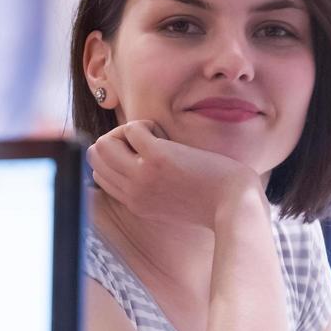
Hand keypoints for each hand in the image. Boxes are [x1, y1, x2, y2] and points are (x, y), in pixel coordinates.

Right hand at [87, 120, 263, 230]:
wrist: (234, 206)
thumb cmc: (212, 200)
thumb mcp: (173, 203)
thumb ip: (152, 189)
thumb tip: (141, 157)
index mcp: (134, 204)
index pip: (99, 175)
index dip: (115, 157)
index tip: (142, 155)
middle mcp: (132, 192)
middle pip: (95, 157)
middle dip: (116, 141)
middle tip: (145, 142)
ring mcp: (141, 176)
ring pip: (103, 143)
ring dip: (125, 132)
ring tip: (152, 137)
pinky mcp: (157, 159)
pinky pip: (131, 129)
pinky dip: (144, 124)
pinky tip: (164, 134)